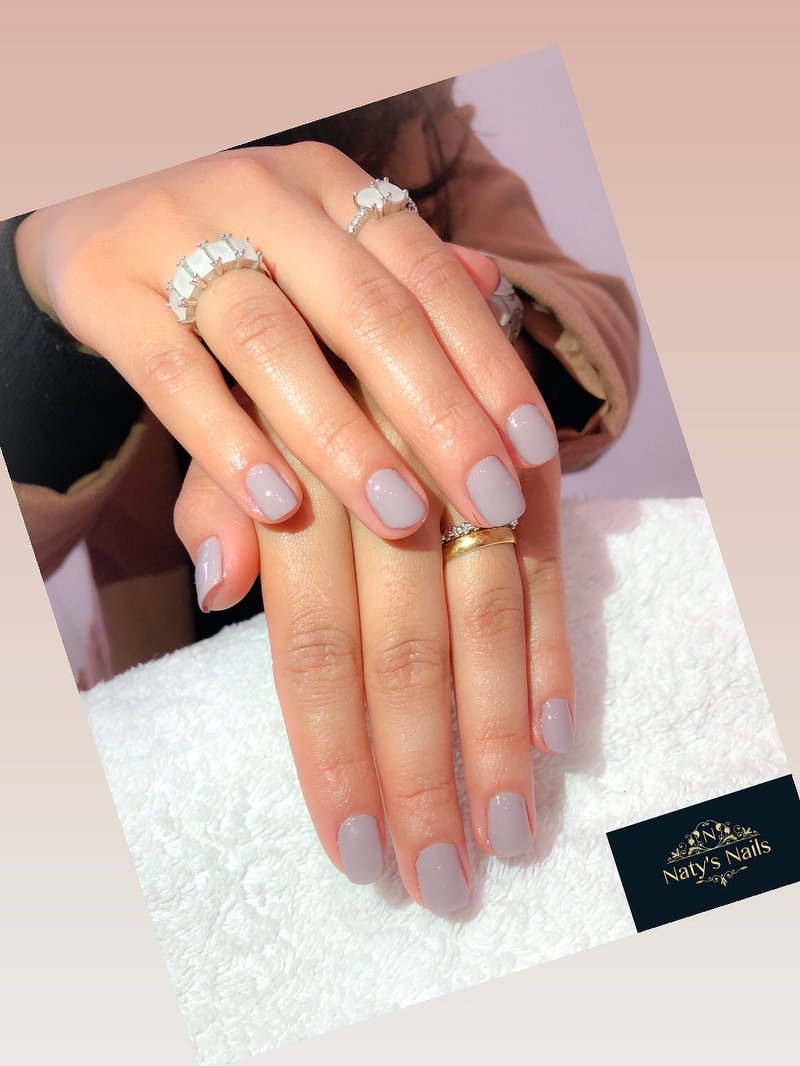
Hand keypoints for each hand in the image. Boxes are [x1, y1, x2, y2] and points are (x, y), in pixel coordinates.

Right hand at [14, 142, 557, 539]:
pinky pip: (172, 372)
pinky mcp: (103, 286)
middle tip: (489, 502)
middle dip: (439, 413)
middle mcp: (263, 194)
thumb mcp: (321, 259)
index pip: (428, 276)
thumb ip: (397, 278)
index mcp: (332, 187)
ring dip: (344, 437)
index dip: (487, 362)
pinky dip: (228, 442)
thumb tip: (496, 278)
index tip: (533, 449)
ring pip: (272, 341)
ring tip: (401, 517)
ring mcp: (176, 231)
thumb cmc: (239, 258)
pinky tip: (278, 505)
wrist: (94, 217)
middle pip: (367, 310)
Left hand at [174, 388, 574, 915]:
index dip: (335, 752)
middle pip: (407, 649)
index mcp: (296, 477)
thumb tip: (217, 590)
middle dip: (425, 773)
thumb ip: (215, 502)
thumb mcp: (225, 422)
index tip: (353, 851)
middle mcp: (388, 479)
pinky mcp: (529, 462)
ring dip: (501, 733)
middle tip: (442, 880)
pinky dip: (555, 647)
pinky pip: (550, 564)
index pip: (312, 643)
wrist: (367, 269)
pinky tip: (558, 734)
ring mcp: (470, 471)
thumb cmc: (280, 379)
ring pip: (487, 618)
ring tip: (511, 831)